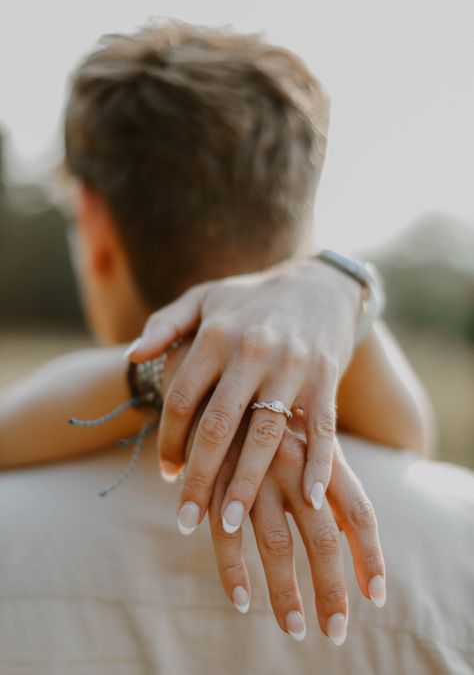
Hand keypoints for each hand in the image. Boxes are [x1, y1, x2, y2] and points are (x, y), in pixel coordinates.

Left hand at [128, 257, 360, 533]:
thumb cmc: (251, 299)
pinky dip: (318, 465)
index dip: (169, 439)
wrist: (319, 284)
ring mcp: (292, 367)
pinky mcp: (325, 379)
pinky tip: (307, 500)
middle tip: (184, 521)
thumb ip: (165, 324)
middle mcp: (252, 352)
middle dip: (199, 477)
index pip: (182, 397)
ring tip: (229, 524)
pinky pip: (321, 429)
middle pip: (219, 425)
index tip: (165, 472)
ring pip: (266, 435)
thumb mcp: (204, 298)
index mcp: (217, 336)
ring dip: (247, 483)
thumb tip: (132, 357)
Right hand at [208, 413, 385, 642]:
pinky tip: (241, 600)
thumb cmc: (270, 412)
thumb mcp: (305, 434)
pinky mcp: (216, 477)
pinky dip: (232, 571)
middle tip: (335, 631)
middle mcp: (295, 464)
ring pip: (276, 543)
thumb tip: (351, 534)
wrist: (219, 367)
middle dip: (331, 589)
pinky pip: (225, 535)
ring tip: (295, 627)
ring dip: (285, 592)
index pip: (359, 512)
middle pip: (322, 537)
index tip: (375, 596)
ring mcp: (255, 472)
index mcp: (322, 453)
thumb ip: (329, 476)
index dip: (369, 556)